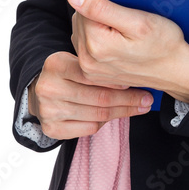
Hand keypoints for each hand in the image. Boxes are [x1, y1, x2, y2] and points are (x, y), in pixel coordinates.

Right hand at [27, 51, 153, 139]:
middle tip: (147, 100)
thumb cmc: (68, 73)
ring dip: (123, 112)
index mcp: (56, 64)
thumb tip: (134, 76)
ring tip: (139, 107)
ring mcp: (48, 110)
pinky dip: (105, 122)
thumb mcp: (78, 60)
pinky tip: (115, 114)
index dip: (118, 81)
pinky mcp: (52, 128)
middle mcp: (49, 88)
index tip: (138, 82)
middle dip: (128, 100)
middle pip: (99, 98)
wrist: (41, 89)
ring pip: (97, 115)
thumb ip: (99, 68)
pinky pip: (89, 128)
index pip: (94, 75)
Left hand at [67, 0, 188, 104]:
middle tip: (125, 23)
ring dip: (97, 28)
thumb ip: (102, 8)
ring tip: (121, 34)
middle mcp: (87, 61)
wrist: (176, 71)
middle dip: (98, 16)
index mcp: (96, 45)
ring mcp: (89, 71)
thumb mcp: (138, 21)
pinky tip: (116, 44)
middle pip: (80, 21)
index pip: (83, 8)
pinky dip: (98, 41)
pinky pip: (86, 48)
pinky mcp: (93, 75)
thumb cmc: (163, 44)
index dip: (103, 3)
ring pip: (81, 33)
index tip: (123, 12)